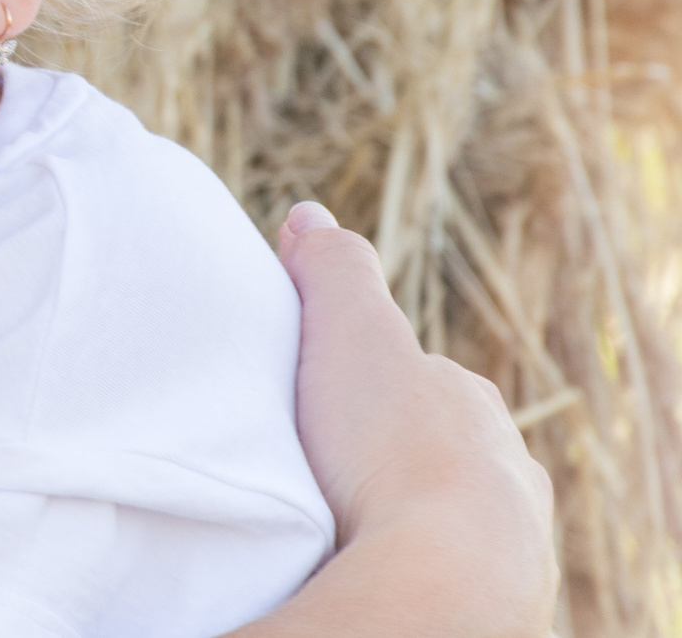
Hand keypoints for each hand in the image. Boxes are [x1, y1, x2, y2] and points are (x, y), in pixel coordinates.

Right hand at [275, 203, 557, 634]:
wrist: (446, 573)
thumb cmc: (392, 447)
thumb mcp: (350, 330)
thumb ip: (333, 270)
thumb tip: (310, 215)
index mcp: (470, 404)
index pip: (417, 380)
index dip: (363, 380)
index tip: (316, 391)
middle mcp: (501, 467)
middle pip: (430, 449)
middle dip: (379, 450)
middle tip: (312, 458)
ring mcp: (503, 537)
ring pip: (436, 513)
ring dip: (390, 510)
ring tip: (329, 518)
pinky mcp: (488, 598)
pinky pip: (435, 567)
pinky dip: (397, 560)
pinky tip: (356, 559)